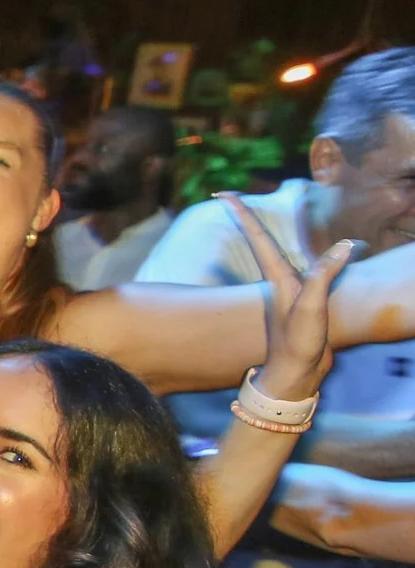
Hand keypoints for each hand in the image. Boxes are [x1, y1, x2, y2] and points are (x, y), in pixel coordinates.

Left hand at [227, 194, 350, 404]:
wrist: (296, 375)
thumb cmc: (298, 343)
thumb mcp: (311, 308)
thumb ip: (323, 276)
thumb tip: (344, 245)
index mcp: (278, 276)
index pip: (258, 236)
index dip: (242, 212)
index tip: (222, 193)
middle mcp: (279, 279)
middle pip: (260, 239)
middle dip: (245, 215)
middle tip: (226, 194)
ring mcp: (289, 289)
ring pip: (276, 252)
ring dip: (263, 232)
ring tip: (252, 212)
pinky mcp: (301, 300)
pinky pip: (299, 267)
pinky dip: (300, 253)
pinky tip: (307, 254)